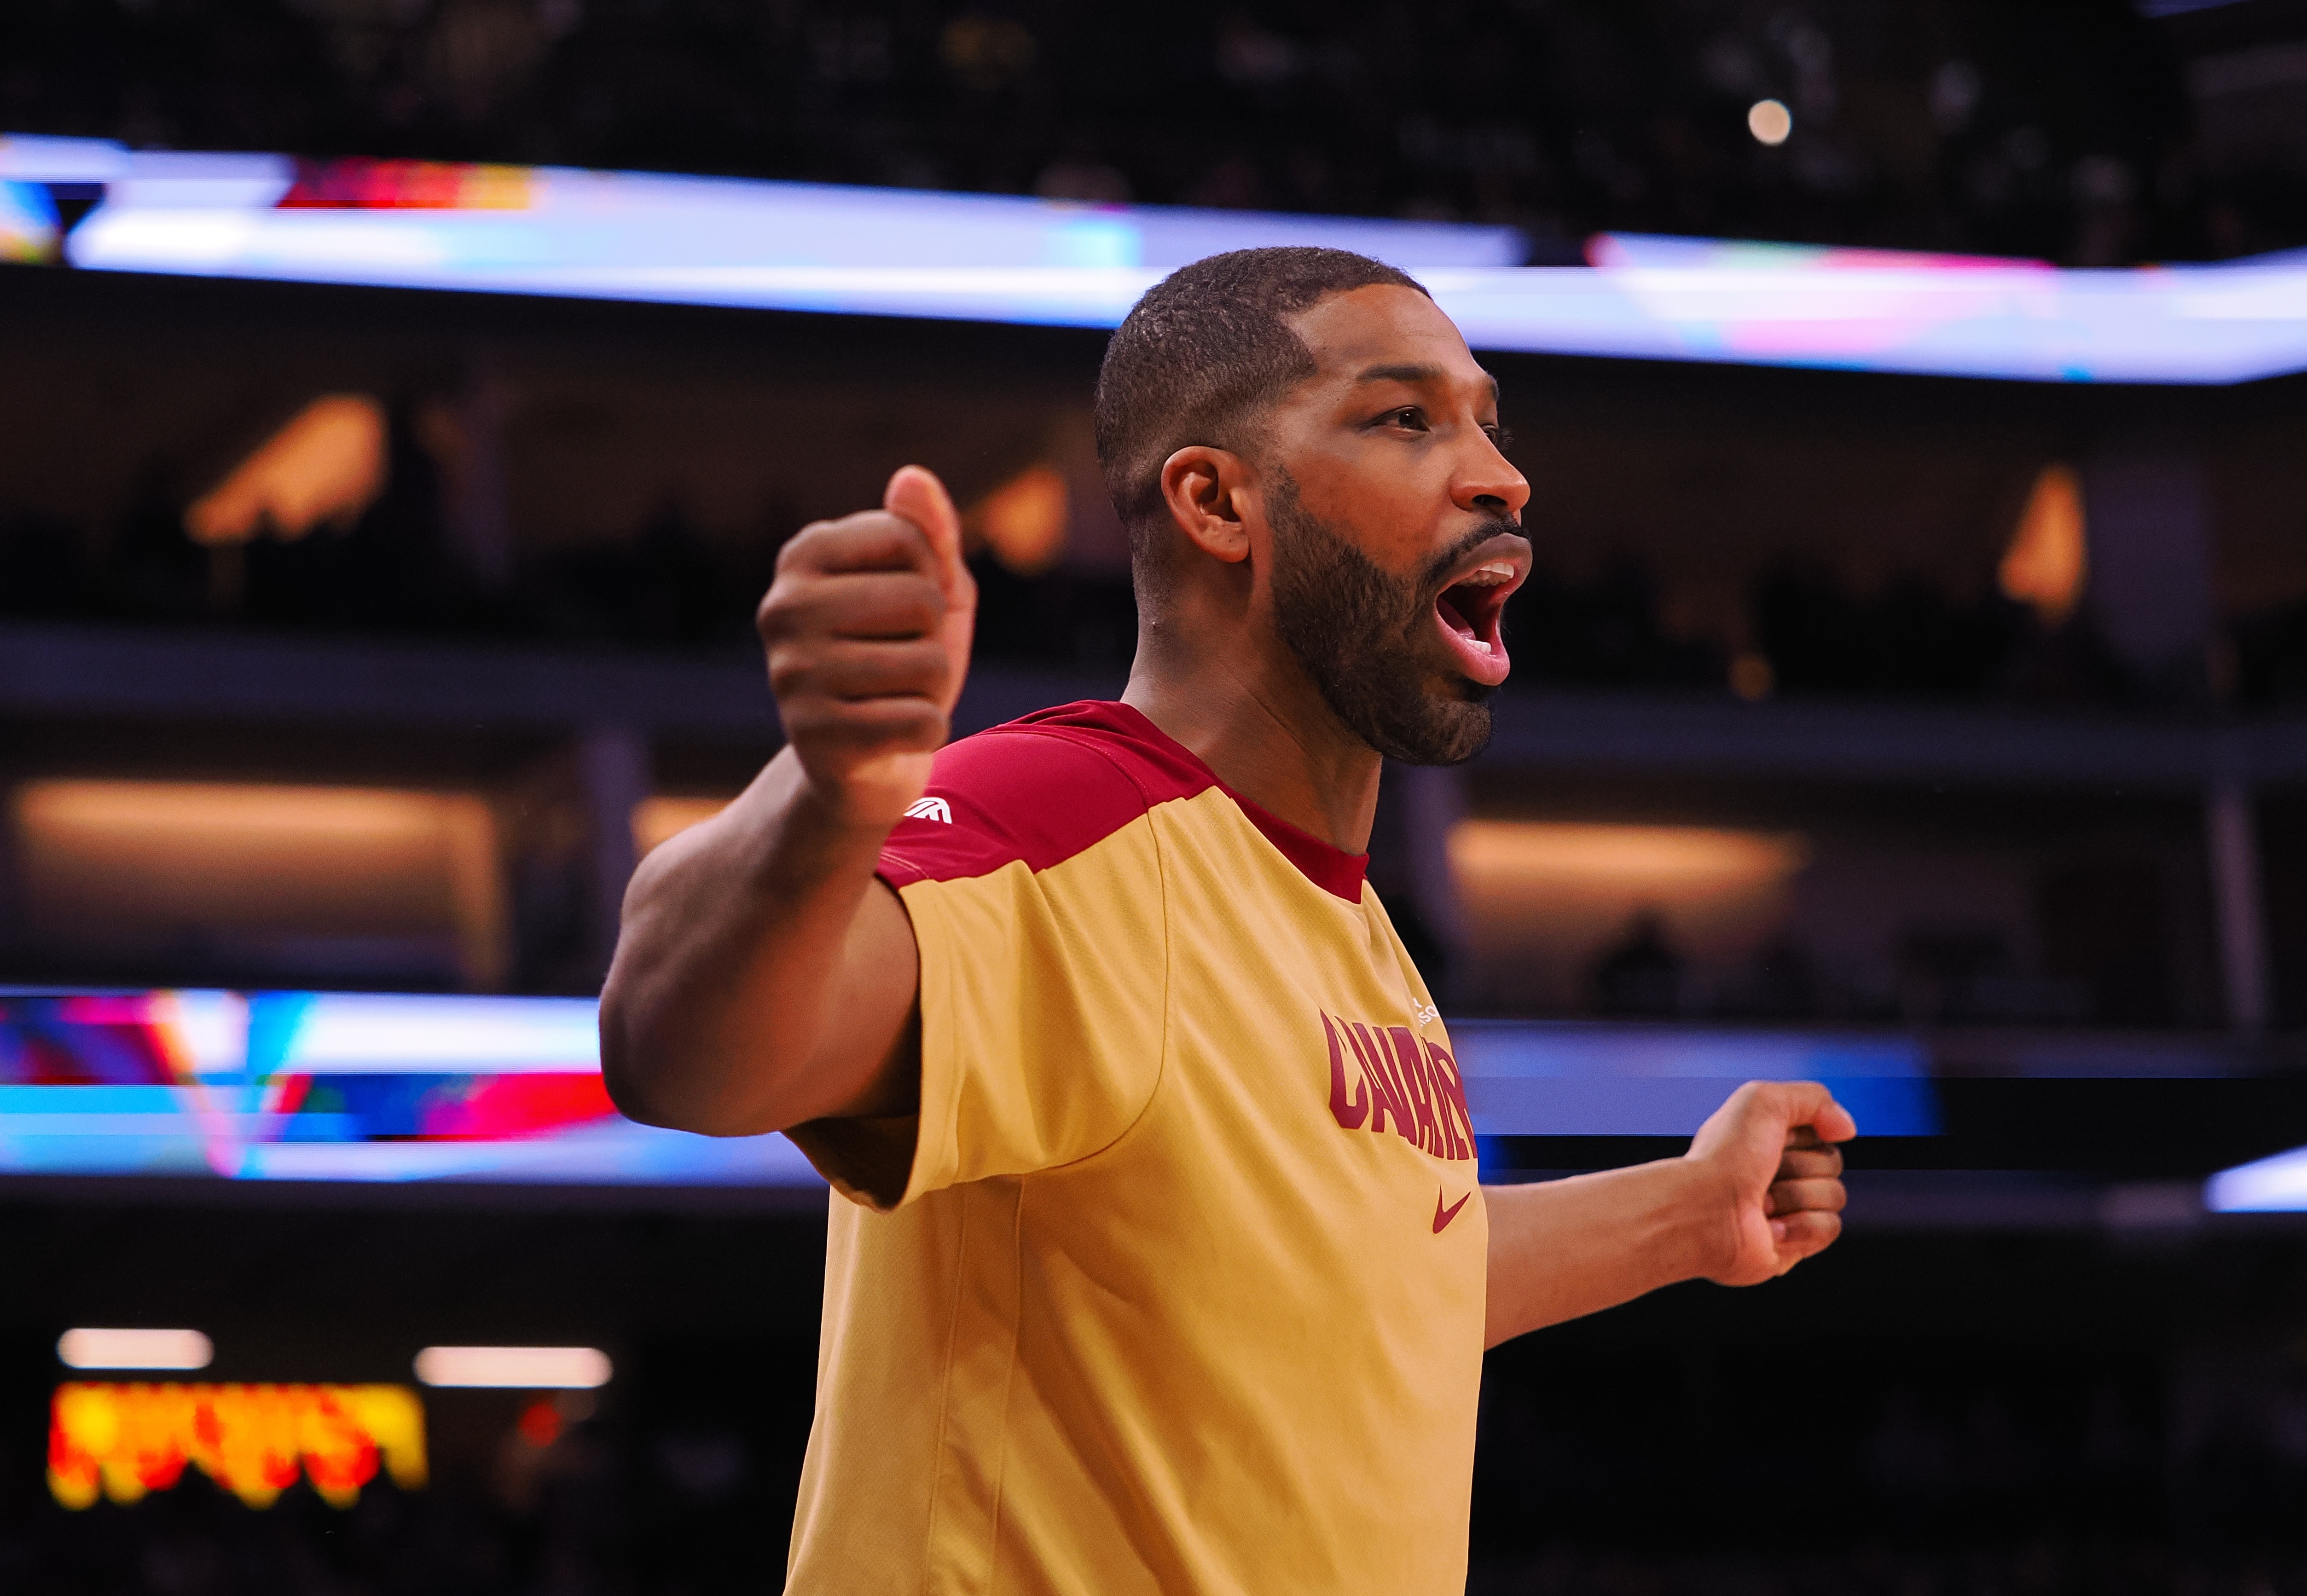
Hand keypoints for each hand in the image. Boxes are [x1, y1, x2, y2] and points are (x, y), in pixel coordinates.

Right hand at [756, 466, 976, 828]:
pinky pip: (922, 723)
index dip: (931, 581)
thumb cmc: (901, 661)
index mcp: (801, 555)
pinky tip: (890, 738)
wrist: (864, 766)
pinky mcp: (812, 739)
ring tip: (892, 700)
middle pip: (921, 602)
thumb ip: (930, 533)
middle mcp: (782, 608)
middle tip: (897, 666)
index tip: (900, 613)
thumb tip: (912, 477)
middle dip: (933, 641)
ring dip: (932, 691)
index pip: (910, 540)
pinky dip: (926, 734)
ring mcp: (790, 675)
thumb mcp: (929, 590)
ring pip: (928, 666)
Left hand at [1685, 1080, 1854, 1286]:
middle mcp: (1778, 1172)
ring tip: (1763, 1203)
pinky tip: (1771, 1227)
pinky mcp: (1794, 1242)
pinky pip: (1830, 1228)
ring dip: (1798, 1196)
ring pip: (1834, 1195)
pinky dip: (1802, 1226)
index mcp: (1770, 1139)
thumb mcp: (1764, 1101)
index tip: (1775, 1139)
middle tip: (1764, 1173)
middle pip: (1832, 1162)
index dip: (1803, 1134)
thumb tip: (1846, 1128)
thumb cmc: (1724, 1157)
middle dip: (1801, 1166)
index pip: (1821, 1131)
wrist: (1704, 1213)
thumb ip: (1814, 1098)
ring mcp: (1788, 1209)